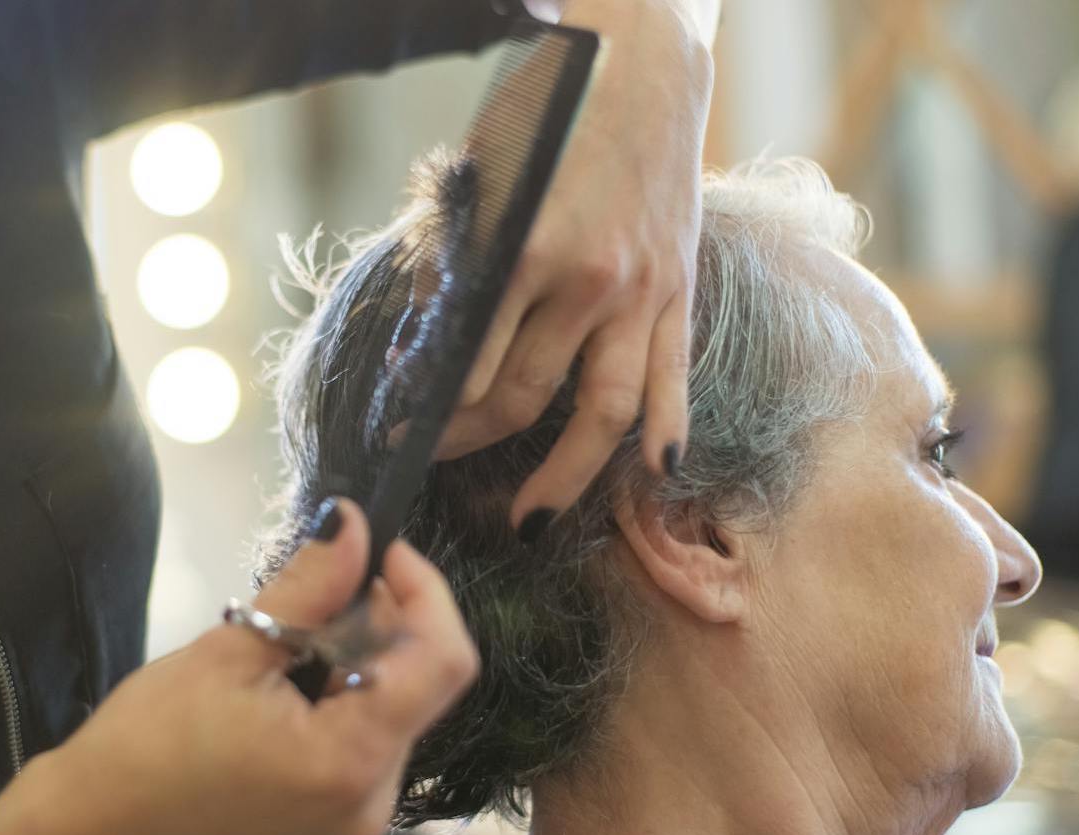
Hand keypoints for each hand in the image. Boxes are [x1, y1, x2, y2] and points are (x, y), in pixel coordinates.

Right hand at [0, 499, 477, 834]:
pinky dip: (344, 698)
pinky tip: (288, 688)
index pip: (445, 662)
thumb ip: (308, 586)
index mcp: (350, 763)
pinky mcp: (338, 826)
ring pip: (396, 710)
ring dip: (359, 659)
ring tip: (286, 647)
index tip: (382, 551)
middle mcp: (372, 803)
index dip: (425, 592)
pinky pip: (370, 742)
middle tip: (316, 592)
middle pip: (422, 685)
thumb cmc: (146, 744)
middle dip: (381, 623)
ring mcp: (358, 822)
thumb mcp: (229, 649)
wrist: (94, 830)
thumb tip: (352, 520)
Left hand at [438, 0, 716, 535]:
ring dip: (560, 476)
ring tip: (530, 522)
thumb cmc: (547, 120)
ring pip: (600, 415)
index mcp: (528, 253)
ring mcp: (642, 296)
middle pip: (521, 399)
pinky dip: (663, 435)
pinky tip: (650, 478)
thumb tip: (414, 354)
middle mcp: (589, 284)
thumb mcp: (479, 183)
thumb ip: (448, 266)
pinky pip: (672, 381)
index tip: (398, 433)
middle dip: (469, 442)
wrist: (643, 68)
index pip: (467, 367)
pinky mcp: (680, 294)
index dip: (427, 411)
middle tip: (437, 462)